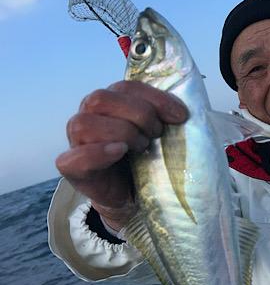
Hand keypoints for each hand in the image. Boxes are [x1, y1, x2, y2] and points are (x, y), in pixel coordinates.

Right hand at [55, 81, 187, 230]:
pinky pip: (75, 157)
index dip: (155, 98)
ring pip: (85, 123)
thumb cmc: (148, 160)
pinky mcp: (72, 168)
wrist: (136, 197)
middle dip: (138, 114)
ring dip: (121, 133)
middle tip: (157, 134)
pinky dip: (98, 153)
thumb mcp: (160, 135)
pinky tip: (119, 152)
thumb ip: (165, 117)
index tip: (181, 116)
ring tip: (142, 148)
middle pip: (102, 99)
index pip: (127, 87)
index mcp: (111, 102)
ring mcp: (77, 141)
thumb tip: (182, 112)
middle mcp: (89, 116)